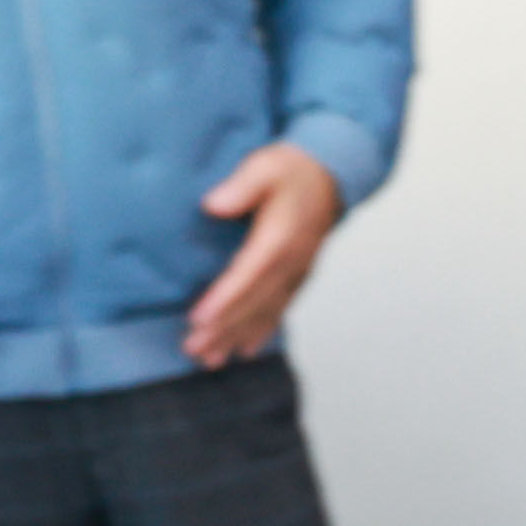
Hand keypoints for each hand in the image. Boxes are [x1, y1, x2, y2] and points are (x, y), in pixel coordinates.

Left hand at [187, 143, 345, 369]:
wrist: (332, 173)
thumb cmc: (293, 169)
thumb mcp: (265, 165)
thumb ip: (241, 185)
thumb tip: (213, 205)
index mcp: (281, 237)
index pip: (249, 274)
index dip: (225, 299)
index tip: (199, 319)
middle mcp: (292, 262)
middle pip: (255, 302)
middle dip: (224, 328)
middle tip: (194, 349)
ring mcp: (298, 272)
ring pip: (267, 312)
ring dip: (238, 336)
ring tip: (211, 360)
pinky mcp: (299, 277)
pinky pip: (280, 310)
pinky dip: (262, 331)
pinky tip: (245, 349)